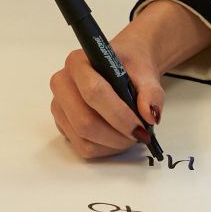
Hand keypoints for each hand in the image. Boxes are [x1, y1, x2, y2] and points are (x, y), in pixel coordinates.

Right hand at [48, 0, 210, 159]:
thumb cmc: (128, 66)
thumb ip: (151, 93)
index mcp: (78, 62)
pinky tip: (118, 139)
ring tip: (130, 136)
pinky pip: (82, 146)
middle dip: (116, 134)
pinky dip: (104, 149)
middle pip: (84, 120)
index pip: (93, 92)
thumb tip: (150, 115)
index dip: (118, 114)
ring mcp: (59, 106)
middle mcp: (62, 83)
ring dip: (112, 144)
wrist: (120, 66)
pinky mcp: (62, 124)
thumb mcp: (146, 73)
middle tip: (139, 135)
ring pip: (82, 138)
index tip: (140, 127)